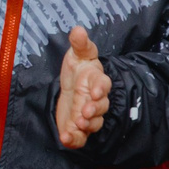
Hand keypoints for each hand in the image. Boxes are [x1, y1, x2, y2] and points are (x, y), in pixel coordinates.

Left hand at [58, 25, 111, 148]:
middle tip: (84, 113)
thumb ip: (79, 44)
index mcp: (96, 80)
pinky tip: (66, 139)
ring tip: (77, 124)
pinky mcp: (80, 126)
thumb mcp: (77, 55)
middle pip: (100, 106)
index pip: (103, 84)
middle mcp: (96, 99)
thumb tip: (78, 29)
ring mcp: (89, 114)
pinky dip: (75, 139)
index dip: (100, 88)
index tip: (95, 91)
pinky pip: (81, 136)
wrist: (72, 87)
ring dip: (87, 125)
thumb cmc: (78, 69)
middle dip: (94, 110)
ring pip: (94, 122)